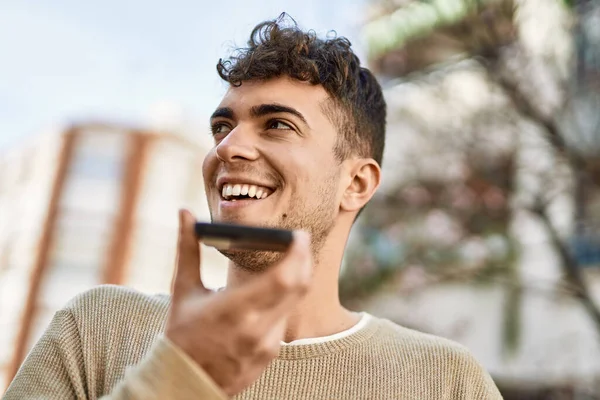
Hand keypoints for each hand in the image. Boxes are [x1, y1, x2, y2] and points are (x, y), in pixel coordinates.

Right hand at [165, 210, 311, 395]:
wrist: (182, 381)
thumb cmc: (181, 333)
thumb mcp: (182, 290)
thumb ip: (187, 249)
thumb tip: (185, 213)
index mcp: (235, 309)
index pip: (283, 278)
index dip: (298, 254)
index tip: (300, 236)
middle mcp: (256, 329)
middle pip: (298, 288)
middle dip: (303, 261)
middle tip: (299, 243)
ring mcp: (266, 345)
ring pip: (294, 304)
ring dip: (293, 282)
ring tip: (287, 263)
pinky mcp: (270, 355)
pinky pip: (284, 321)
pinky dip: (282, 304)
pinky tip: (269, 296)